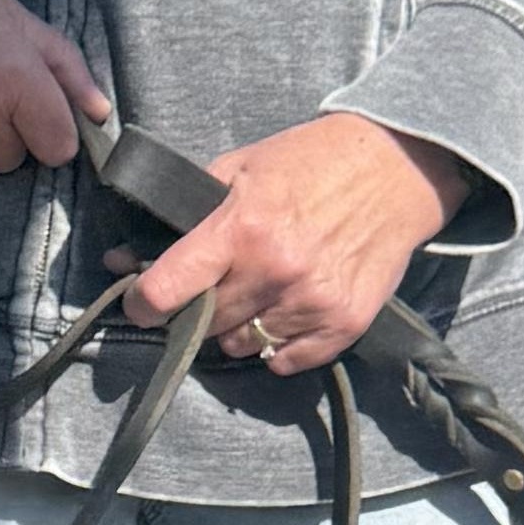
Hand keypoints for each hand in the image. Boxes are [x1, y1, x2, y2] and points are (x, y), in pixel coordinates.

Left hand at [118, 112, 471, 377]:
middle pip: (203, 322)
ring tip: (258, 289)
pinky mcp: (343, 325)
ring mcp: (311, 303)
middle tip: (213, 283)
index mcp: (242, 229)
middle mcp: (275, 271)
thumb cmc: (312, 162)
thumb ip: (186, 214)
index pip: (168, 290)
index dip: (142, 303)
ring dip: (238, 325)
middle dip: (197, 307)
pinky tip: (287, 308)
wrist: (398, 168)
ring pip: (241, 345)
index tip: (139, 303)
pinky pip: (284, 361)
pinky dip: (277, 344)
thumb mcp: (242, 168)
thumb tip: (125, 257)